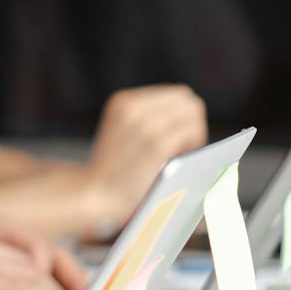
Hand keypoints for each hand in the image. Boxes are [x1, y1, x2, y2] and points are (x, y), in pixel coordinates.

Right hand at [85, 85, 207, 227]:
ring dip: (194, 133)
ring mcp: (144, 124)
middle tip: (184, 147)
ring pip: (192, 113)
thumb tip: (189, 114)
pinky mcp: (156, 144)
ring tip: (180, 154)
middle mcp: (133, 107)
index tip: (178, 136)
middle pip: (186, 100)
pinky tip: (181, 159)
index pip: (176, 94)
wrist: (96, 195)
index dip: (183, 115)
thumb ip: (147, 118)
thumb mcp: (122, 131)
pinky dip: (193, 144)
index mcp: (123, 101)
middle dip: (192, 122)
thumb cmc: (114, 171)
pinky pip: (191, 131)